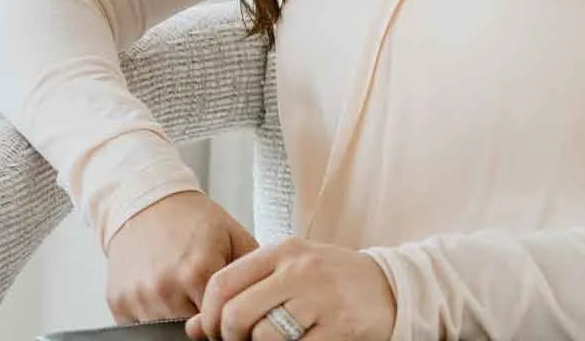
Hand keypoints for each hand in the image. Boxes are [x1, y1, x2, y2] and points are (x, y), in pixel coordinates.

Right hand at [105, 190, 258, 323]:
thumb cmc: (192, 218)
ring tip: (182, 288)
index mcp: (198, 270)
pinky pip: (142, 326)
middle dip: (202, 316)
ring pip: (167, 330)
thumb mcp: (233, 234)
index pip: (220, 319)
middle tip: (202, 293)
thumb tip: (267, 299)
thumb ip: (252, 270)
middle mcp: (165, 288)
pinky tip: (161, 289)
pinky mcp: (118, 305)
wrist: (146, 202)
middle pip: (193, 327)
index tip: (226, 305)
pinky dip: (154, 315)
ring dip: (177, 316)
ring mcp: (139, 299)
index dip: (226, 316)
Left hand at [186, 236, 396, 340]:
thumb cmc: (332, 279)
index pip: (222, 282)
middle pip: (236, 314)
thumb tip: (194, 327)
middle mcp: (300, 269)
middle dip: (230, 339)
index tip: (213, 332)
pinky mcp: (337, 328)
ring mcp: (320, 299)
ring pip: (262, 337)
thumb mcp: (290, 272)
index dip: (208, 317)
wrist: (390, 287)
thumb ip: (245, 290)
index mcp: (284, 251)